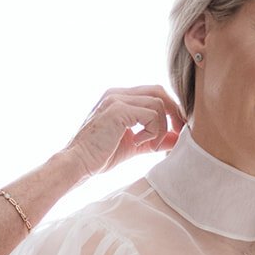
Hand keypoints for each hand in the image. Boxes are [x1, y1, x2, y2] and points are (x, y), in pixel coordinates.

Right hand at [63, 86, 183, 177]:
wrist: (77, 163)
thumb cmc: (100, 155)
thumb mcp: (134, 145)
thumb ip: (155, 139)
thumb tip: (177, 139)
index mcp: (119, 97)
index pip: (153, 93)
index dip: (169, 110)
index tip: (174, 131)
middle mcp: (118, 93)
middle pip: (159, 91)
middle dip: (173, 113)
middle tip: (176, 134)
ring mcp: (117, 99)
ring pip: (158, 103)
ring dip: (160, 127)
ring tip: (149, 145)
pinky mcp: (118, 110)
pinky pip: (151, 114)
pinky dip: (152, 131)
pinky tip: (138, 143)